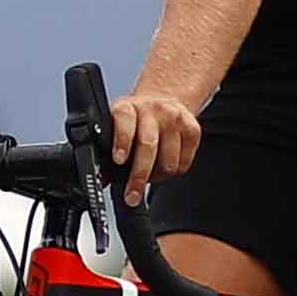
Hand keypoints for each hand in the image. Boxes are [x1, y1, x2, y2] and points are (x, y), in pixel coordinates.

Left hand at [108, 86, 201, 206]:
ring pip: (168, 160)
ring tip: (150, 175)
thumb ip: (108, 150)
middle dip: (139, 175)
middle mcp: (152, 110)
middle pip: (148, 146)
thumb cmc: (137, 119)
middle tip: (132, 195)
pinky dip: (174, 172)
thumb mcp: (117, 126)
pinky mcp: (193, 129)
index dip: (122, 142)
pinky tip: (165, 166)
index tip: (118, 160)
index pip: (125, 122)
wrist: (165, 99)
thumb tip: (103, 178)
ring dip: (158, 177)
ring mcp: (175, 118)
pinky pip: (184, 163)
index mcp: (128, 108)